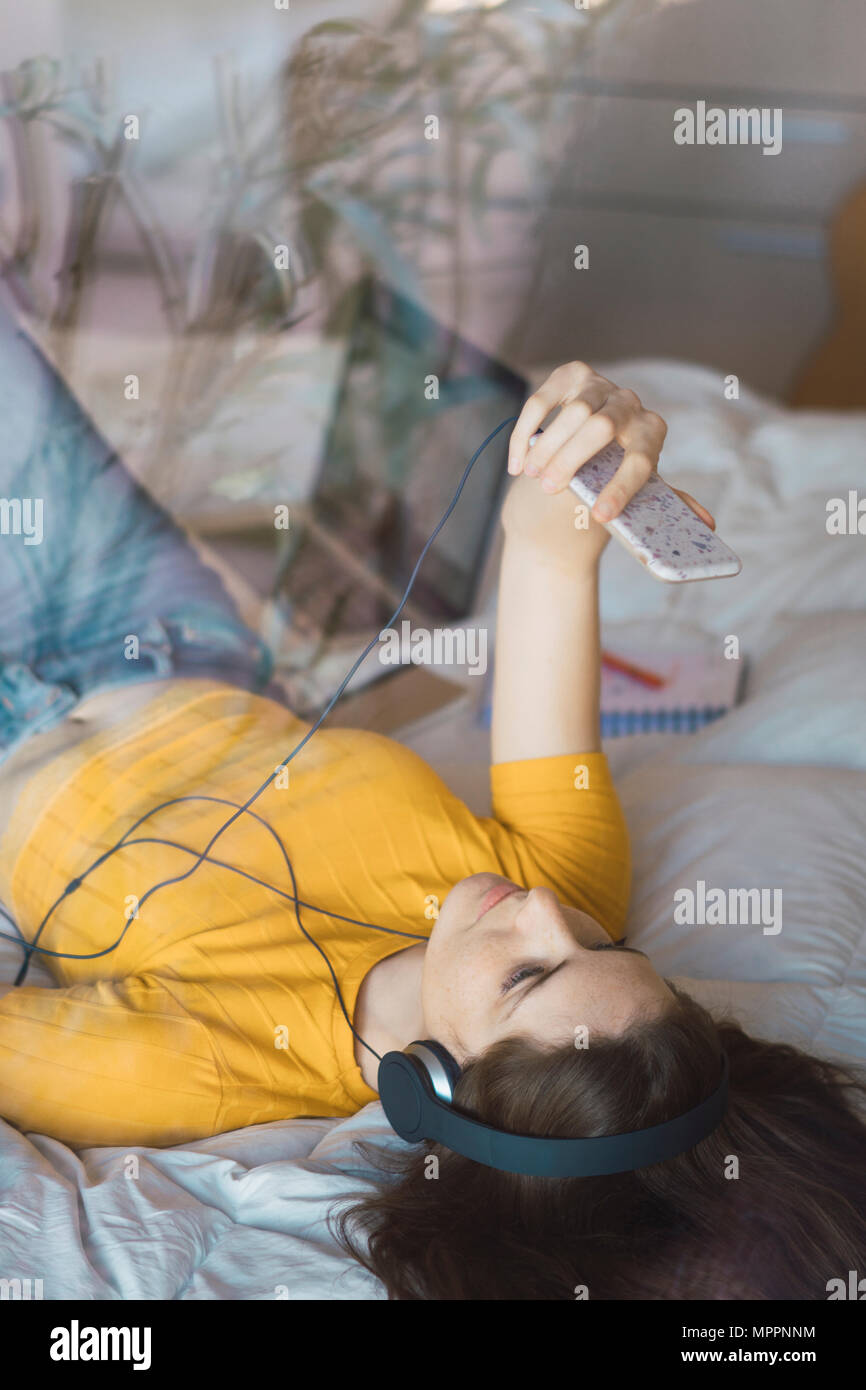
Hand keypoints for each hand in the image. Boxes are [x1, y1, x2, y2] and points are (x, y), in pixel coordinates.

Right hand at [502, 362, 714, 562]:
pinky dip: (525, 433)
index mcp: (651, 433)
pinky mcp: (569, 376)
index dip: (622, 487)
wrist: (586, 450)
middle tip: (549, 488)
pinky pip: (542, 400)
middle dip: (572, 460)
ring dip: (548, 446)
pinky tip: (517, 464)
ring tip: (532, 475)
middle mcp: (629, 403)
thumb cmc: (614, 475)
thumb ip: (669, 503)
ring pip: (571, 411)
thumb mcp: (640, 490)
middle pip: (600, 427)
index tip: (600, 515)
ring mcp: (599, 385)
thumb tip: (707, 524)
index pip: (639, 459)